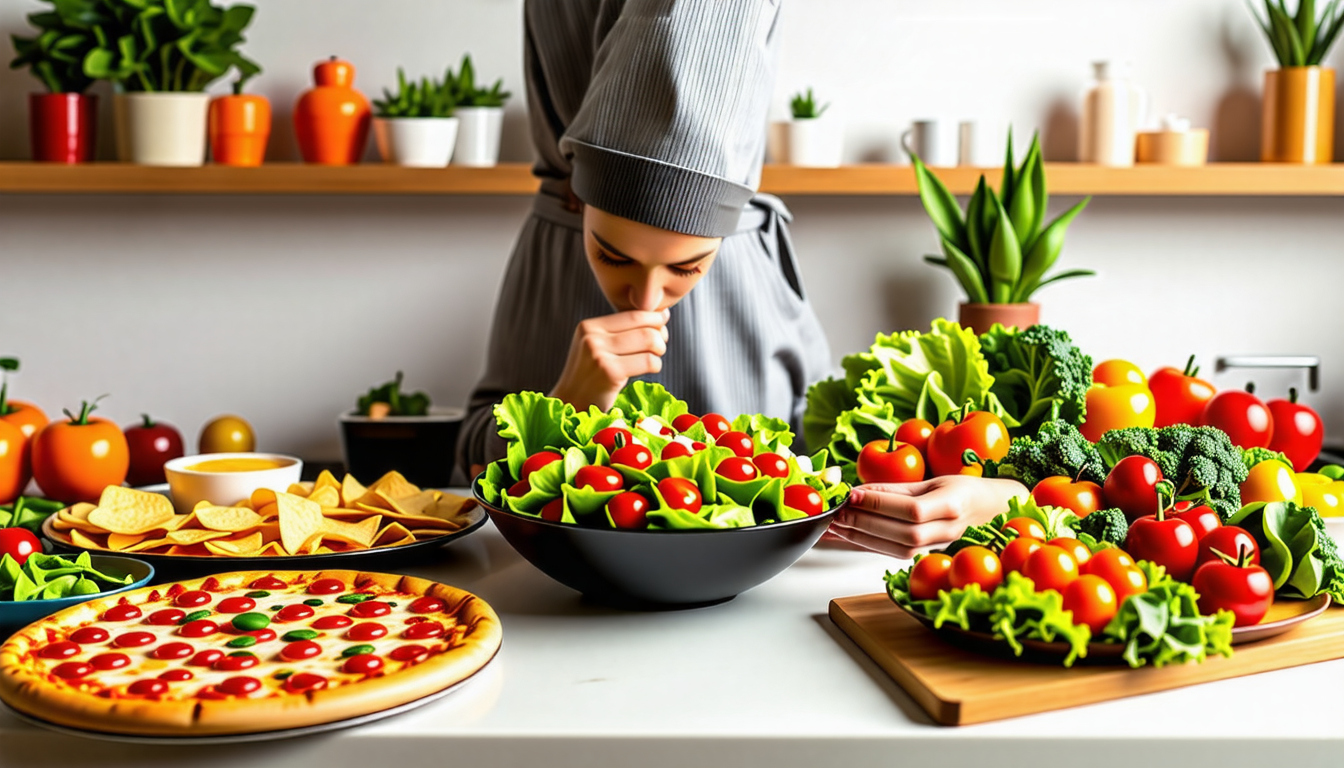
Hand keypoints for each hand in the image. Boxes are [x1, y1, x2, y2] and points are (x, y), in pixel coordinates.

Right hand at [550, 309, 669, 411]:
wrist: (571, 405)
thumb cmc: (592, 377)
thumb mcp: (597, 347)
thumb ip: (621, 331)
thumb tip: (662, 315)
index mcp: (589, 326)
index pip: (633, 314)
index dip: (654, 318)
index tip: (662, 326)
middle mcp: (591, 337)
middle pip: (645, 327)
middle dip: (660, 336)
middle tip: (660, 347)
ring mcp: (599, 354)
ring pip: (649, 341)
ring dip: (659, 351)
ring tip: (653, 359)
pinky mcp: (610, 372)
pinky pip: (648, 361)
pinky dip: (656, 365)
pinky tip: (650, 370)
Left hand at [828, 475, 1027, 558]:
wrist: (992, 511)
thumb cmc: (964, 490)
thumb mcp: (933, 480)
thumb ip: (896, 488)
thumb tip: (859, 491)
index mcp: (953, 504)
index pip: (911, 509)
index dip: (880, 503)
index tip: (852, 494)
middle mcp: (948, 529)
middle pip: (901, 533)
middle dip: (864, 522)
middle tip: (837, 512)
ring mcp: (940, 546)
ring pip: (896, 549)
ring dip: (862, 538)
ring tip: (837, 526)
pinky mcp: (928, 555)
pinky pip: (895, 554)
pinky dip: (869, 546)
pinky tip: (850, 537)